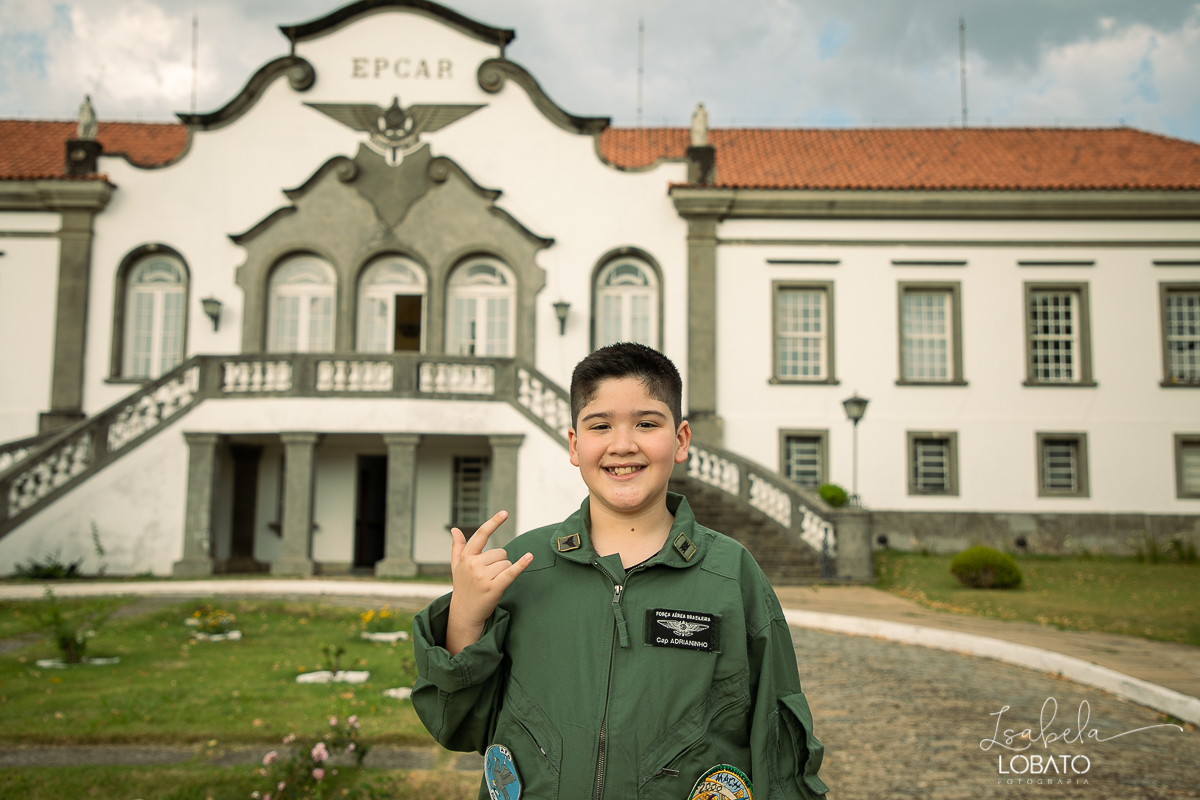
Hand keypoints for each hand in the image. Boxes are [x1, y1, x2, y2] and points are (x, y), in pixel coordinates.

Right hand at [445, 510, 531, 655]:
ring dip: (504, 572)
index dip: (493, 523)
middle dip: (499, 563)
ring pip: (506, 563)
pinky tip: (529, 557)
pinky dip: (521, 565)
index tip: (505, 512)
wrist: (464, 613)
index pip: (481, 535)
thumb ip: (457, 547)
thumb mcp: (456, 567)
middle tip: (489, 577)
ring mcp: (483, 577)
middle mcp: (473, 565)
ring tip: (492, 583)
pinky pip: (511, 572)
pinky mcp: (493, 588)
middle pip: (501, 553)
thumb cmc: (462, 587)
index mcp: (466, 557)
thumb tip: (454, 529)